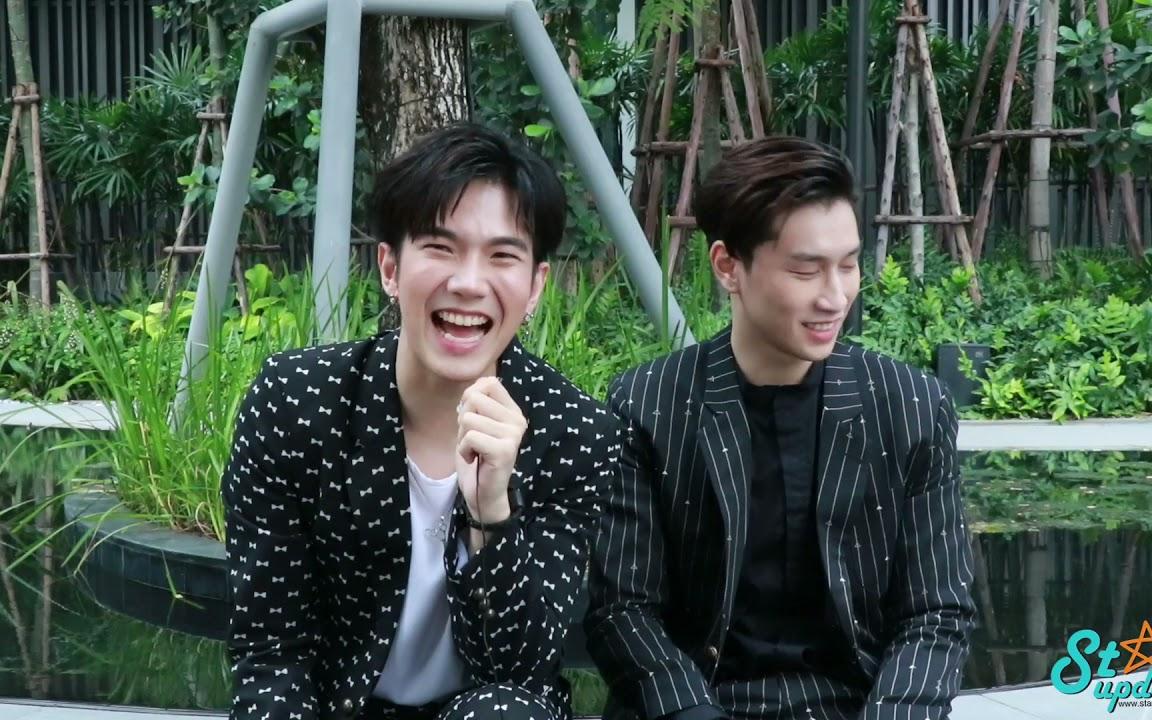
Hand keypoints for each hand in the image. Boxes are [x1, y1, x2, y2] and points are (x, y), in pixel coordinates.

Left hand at [455, 376, 525, 523]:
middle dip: (463, 420)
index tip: (473, 420)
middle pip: (474, 398)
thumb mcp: (476, 424)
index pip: (489, 383)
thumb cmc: (477, 458)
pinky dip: (463, 450)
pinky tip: (473, 459)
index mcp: (513, 411)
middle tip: (473, 440)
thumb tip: (475, 386)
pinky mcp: (504, 450)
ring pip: (469, 419)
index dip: (470, 398)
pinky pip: (470, 437)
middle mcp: (518, 421)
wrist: (484, 494)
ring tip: (474, 450)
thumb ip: (477, 402)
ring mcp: (513, 435)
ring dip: (462, 437)